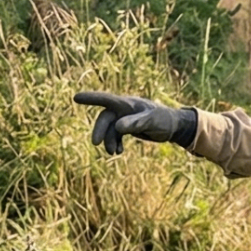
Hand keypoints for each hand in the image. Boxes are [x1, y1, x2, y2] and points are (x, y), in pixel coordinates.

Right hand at [74, 91, 194, 153]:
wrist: (174, 126)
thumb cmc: (164, 120)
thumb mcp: (151, 121)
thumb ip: (135, 123)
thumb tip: (117, 127)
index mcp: (127, 104)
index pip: (106, 99)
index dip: (91, 99)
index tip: (76, 97)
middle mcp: (124, 109)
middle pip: (105, 118)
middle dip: (100, 131)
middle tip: (95, 144)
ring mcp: (125, 118)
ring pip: (110, 129)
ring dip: (109, 141)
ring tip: (114, 153)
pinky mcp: (128, 127)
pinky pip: (116, 134)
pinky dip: (115, 143)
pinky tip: (119, 152)